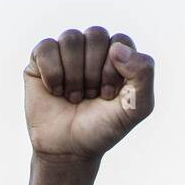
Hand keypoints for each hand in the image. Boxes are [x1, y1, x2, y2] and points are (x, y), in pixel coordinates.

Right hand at [24, 27, 153, 159]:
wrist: (68, 150)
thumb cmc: (102, 129)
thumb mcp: (135, 108)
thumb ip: (143, 74)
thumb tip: (117, 48)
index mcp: (117, 56)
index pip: (120, 41)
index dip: (113, 70)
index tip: (108, 96)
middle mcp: (91, 49)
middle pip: (95, 34)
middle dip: (93, 73)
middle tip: (90, 96)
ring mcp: (66, 52)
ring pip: (71, 38)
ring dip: (74, 76)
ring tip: (73, 97)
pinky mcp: (41, 58)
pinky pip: (47, 47)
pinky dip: (53, 74)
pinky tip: (55, 91)